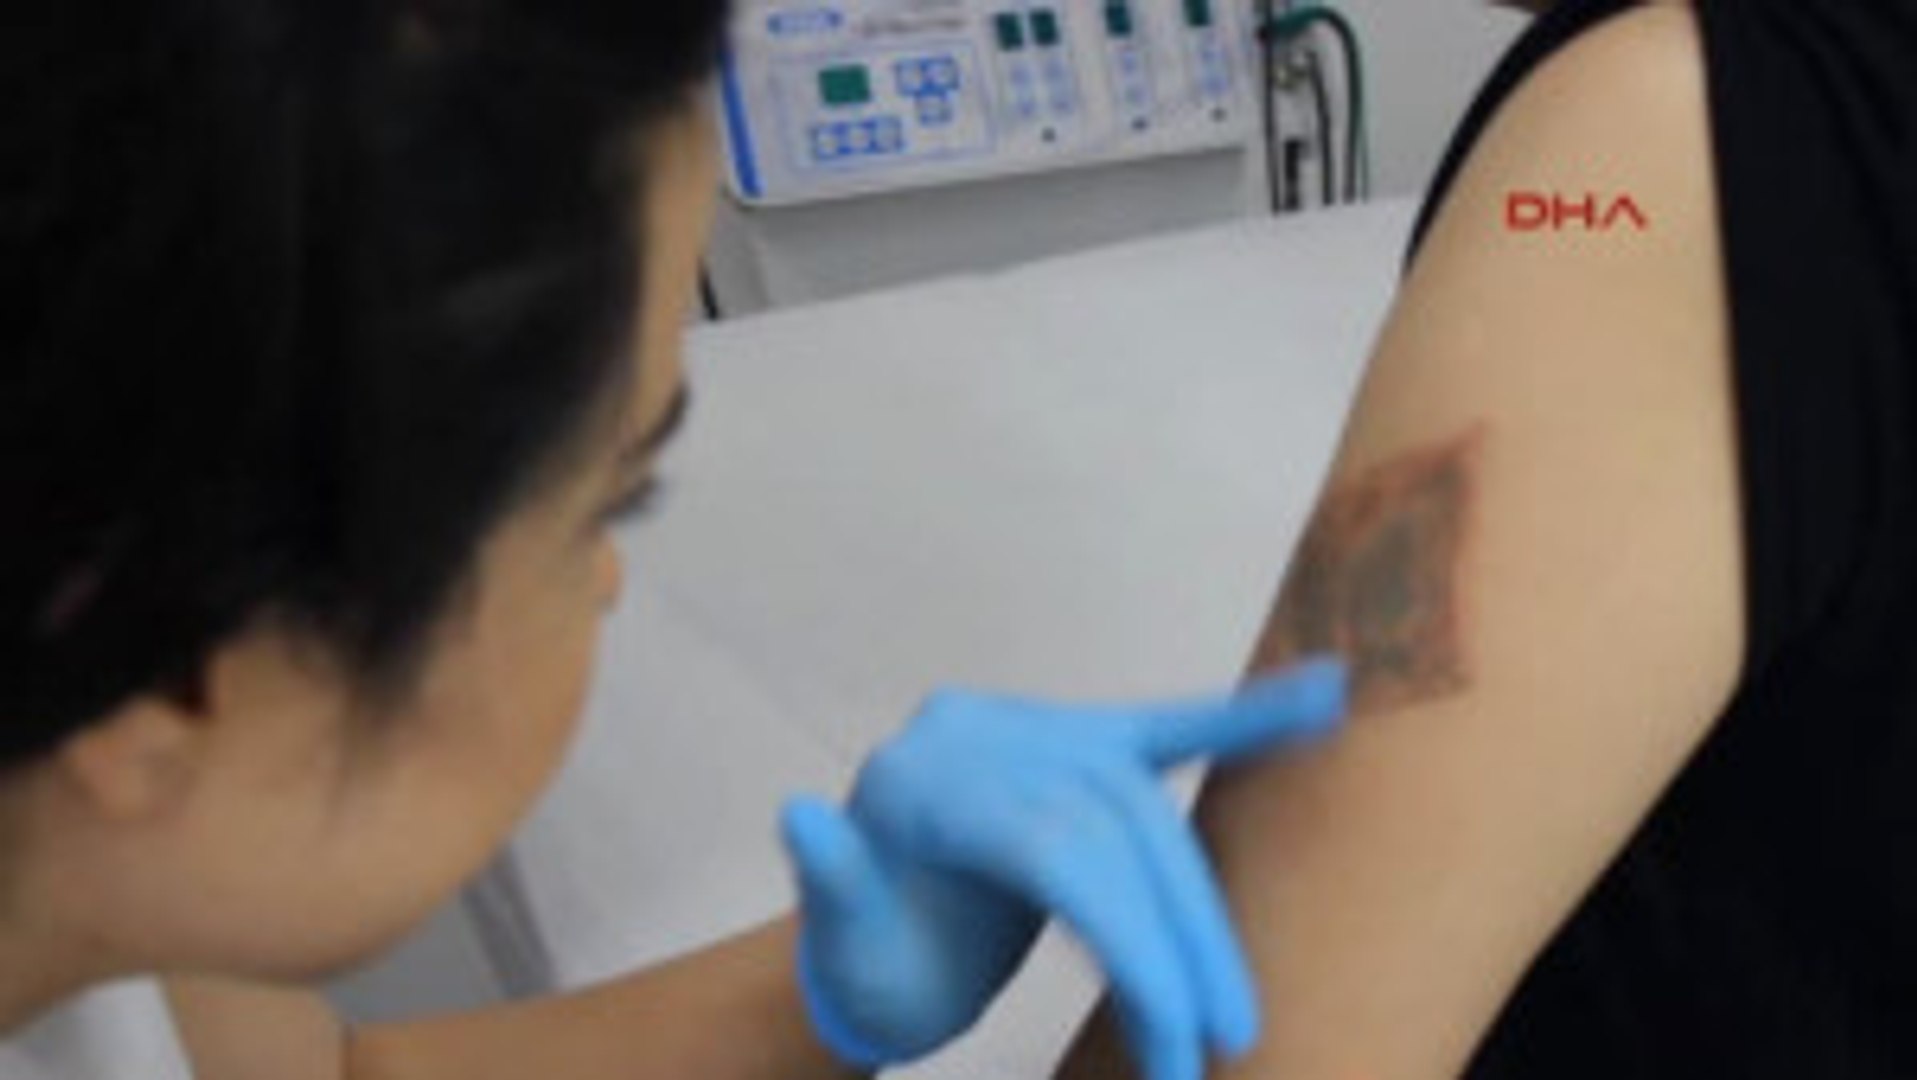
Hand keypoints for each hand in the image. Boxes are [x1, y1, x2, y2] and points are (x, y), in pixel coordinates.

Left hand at [779, 658, 1347, 1079]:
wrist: (878, 940)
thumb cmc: (867, 955)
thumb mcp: (840, 943)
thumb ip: (830, 881)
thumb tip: (801, 815)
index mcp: (923, 782)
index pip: (1056, 849)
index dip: (1131, 936)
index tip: (1176, 1029)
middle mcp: (981, 736)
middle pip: (1116, 828)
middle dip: (1178, 938)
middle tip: (1221, 1040)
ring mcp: (1031, 730)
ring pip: (1149, 808)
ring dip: (1203, 906)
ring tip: (1238, 1004)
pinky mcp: (1075, 741)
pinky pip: (1163, 730)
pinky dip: (1237, 723)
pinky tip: (1322, 697)